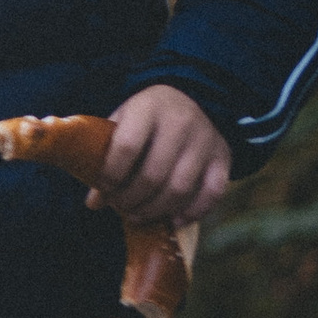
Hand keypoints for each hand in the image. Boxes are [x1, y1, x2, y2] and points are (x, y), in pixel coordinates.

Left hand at [90, 83, 230, 232]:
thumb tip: (94, 203)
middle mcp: (180, 122)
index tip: (104, 188)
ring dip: (155, 211)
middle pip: (153, 175)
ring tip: (138, 215)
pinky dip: (192, 213)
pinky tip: (173, 220)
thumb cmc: (146, 118)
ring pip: (180, 188)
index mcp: (148, 108)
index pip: (126, 147)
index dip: (111, 175)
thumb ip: (106, 157)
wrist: (190, 97)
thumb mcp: (122, 124)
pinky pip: (212, 193)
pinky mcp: (223, 157)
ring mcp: (205, 140)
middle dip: (130, 200)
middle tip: (120, 207)